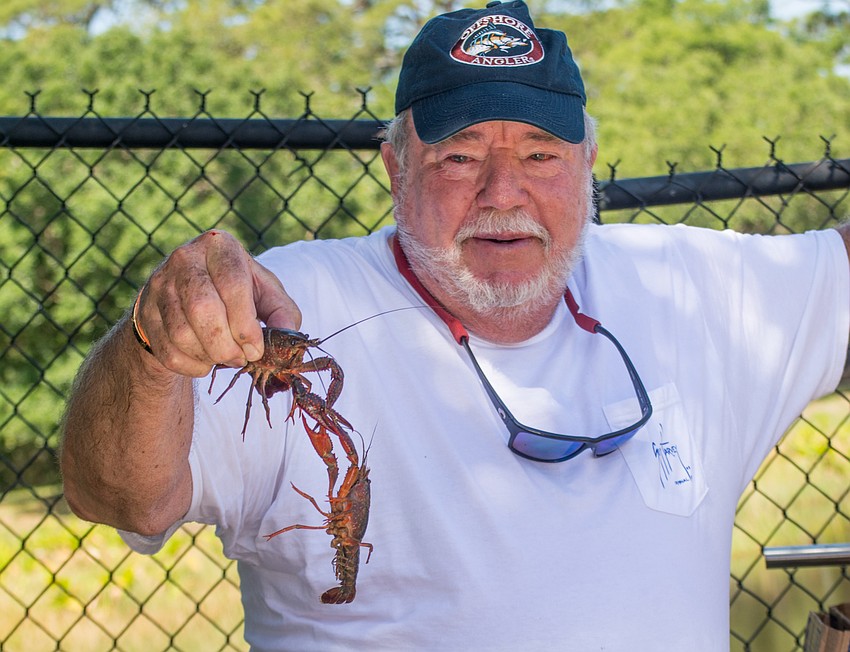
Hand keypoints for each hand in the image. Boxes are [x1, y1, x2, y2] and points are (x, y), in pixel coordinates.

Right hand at [134, 230, 300, 375]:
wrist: (189, 297)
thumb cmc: (237, 294)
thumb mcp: (265, 293)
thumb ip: (283, 313)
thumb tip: (289, 339)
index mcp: (220, 246)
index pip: (232, 285)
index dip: (246, 325)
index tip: (256, 350)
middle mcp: (184, 258)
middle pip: (202, 309)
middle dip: (226, 345)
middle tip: (241, 358)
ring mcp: (159, 284)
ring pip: (181, 333)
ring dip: (209, 356)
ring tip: (225, 358)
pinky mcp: (144, 312)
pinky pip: (167, 350)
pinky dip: (191, 366)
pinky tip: (205, 361)